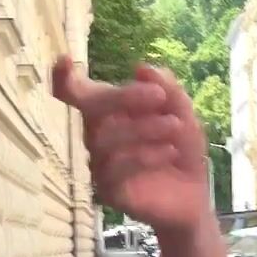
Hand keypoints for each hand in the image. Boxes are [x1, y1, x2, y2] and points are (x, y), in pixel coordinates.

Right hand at [51, 56, 210, 235]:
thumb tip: (141, 67)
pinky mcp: (108, 190)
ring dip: (143, 128)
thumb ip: (167, 89)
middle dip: (124, 97)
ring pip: (106, 139)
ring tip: (175, 126)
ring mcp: (100, 163)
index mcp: (109, 111)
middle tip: (159, 96)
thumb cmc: (180, 148)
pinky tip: (169, 151)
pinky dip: (145, 156)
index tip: (64, 61)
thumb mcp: (182, 114)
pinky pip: (116, 168)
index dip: (64, 78)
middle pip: (92, 108)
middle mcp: (97, 134)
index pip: (76, 93)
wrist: (193, 195)